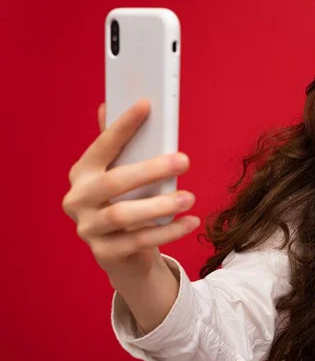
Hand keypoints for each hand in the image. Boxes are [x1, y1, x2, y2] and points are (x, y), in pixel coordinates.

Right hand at [62, 100, 199, 281]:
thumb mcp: (122, 175)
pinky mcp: (105, 254)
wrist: (124, 255)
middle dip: (151, 170)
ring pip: (123, 215)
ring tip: (190, 197)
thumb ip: (117, 146)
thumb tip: (108, 106)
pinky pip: (140, 242)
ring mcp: (88, 229)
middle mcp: (78, 201)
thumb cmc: (126, 204)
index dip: (123, 126)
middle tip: (184, 161)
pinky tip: (191, 221)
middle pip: (114, 183)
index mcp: (82, 175)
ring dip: (160, 205)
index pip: (102, 147)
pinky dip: (169, 231)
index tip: (146, 104)